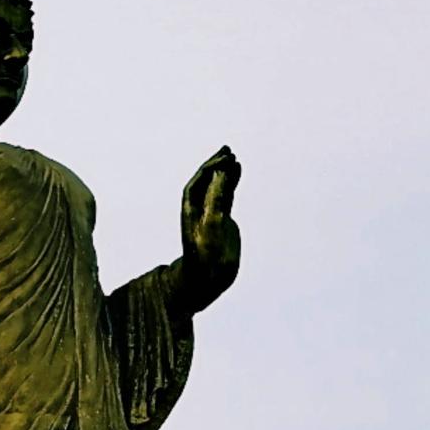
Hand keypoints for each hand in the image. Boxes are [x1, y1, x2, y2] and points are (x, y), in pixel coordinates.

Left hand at [179, 145, 241, 307]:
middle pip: (205, 181)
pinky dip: (231, 183)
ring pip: (217, 187)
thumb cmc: (206, 257)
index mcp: (191, 211)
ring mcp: (211, 214)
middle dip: (215, 165)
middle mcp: (199, 210)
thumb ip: (218, 197)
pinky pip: (226, 196)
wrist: (207, 280)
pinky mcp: (222, 221)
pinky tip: (238, 172)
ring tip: (234, 157)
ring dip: (224, 172)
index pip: (198, 183)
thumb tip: (222, 171)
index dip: (210, 169)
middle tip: (227, 150)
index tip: (225, 159)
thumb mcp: (213, 225)